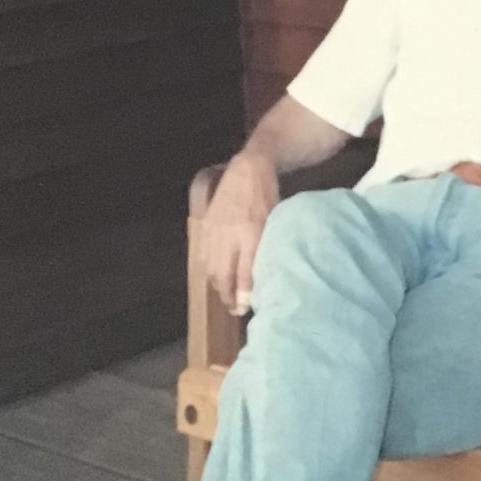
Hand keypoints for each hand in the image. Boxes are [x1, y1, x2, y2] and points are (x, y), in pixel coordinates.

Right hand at [203, 152, 279, 315]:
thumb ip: (270, 244)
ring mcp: (215, 230)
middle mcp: (231, 234)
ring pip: (211, 267)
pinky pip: (204, 255)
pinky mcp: (206, 226)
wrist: (247, 169)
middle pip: (224, 274)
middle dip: (229, 296)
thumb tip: (269, 272)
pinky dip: (209, 270)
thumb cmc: (269, 196)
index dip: (244, 293)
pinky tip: (217, 278)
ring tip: (227, 297)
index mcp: (252, 232)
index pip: (245, 271)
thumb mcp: (277, 219)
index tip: (246, 308)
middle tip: (236, 310)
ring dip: (218, 286)